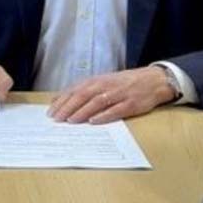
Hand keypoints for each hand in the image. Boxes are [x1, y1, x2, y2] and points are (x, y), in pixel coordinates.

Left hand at [48, 66, 176, 123]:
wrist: (152, 80)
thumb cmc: (123, 83)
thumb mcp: (102, 82)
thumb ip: (82, 90)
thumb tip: (58, 99)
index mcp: (97, 81)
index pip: (74, 90)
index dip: (61, 101)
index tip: (50, 112)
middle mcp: (105, 86)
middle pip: (82, 96)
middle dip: (68, 107)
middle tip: (56, 119)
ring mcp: (118, 94)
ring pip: (96, 102)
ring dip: (82, 111)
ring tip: (71, 121)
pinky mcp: (130, 104)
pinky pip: (115, 110)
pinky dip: (103, 116)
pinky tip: (93, 121)